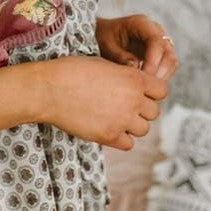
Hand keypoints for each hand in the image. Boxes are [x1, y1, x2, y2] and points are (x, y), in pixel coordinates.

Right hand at [39, 54, 169, 150]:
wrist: (49, 89)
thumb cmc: (72, 72)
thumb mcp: (105, 65)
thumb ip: (125, 78)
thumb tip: (136, 89)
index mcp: (134, 79)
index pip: (162, 91)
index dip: (151, 93)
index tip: (138, 94)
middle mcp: (133, 100)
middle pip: (154, 112)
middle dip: (141, 110)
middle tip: (123, 107)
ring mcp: (122, 120)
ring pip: (143, 129)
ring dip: (132, 126)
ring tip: (114, 119)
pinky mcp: (108, 136)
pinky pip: (128, 144)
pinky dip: (121, 139)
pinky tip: (107, 129)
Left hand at [95, 14, 178, 80]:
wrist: (103, 36)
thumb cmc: (103, 38)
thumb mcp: (107, 45)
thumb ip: (120, 56)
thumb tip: (135, 67)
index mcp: (141, 24)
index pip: (156, 42)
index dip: (152, 61)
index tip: (143, 77)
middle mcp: (155, 31)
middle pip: (168, 53)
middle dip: (159, 72)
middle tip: (145, 86)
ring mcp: (160, 42)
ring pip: (171, 62)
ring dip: (161, 77)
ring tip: (146, 87)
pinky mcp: (161, 53)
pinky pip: (167, 67)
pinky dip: (160, 77)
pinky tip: (147, 85)